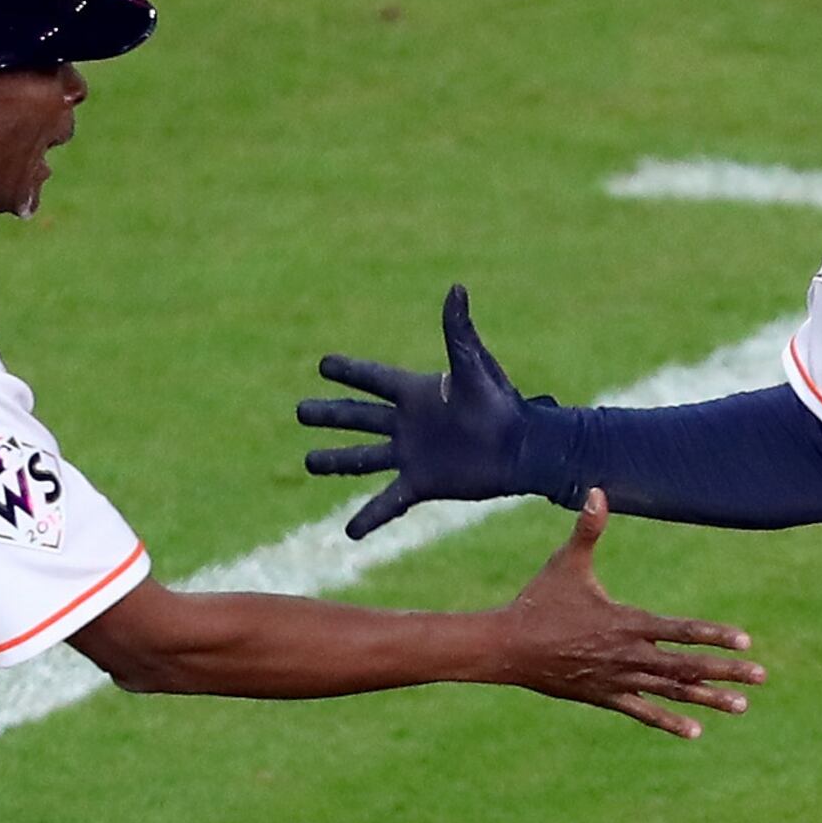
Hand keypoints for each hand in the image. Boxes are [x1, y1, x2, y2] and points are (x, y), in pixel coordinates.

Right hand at [301, 284, 542, 538]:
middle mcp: (408, 423)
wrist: (523, 448)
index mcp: (417, 392)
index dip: (348, 371)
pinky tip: (349, 534)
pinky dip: (369, 517)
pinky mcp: (421, 483)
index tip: (322, 364)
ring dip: (335, 461)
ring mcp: (411, 455)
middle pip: (358, 417)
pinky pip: (387, 501)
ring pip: (363, 458)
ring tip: (308, 462)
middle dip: (329, 414)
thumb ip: (458, 331)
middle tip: (299, 411)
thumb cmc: (502, 403)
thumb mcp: (474, 366)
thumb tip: (456, 288)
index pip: (373, 379)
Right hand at [495, 493, 759, 736]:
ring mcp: (618, 680)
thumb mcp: (566, 563)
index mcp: (627, 623)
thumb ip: (588, 529)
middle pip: (687, 666)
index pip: (681, 632)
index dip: (714, 636)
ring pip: (672, 693)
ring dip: (708, 699)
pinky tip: (695, 732)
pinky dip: (669, 722)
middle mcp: (629, 655)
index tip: (746, 641)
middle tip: (761, 676)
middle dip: (727, 670)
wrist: (508, 647)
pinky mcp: (604, 697)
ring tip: (742, 706)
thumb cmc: (538, 601)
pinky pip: (643, 713)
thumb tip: (596, 490)